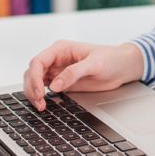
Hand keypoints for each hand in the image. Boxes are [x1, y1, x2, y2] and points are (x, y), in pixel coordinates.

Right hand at [22, 40, 144, 110]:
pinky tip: (45, 104)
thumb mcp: (94, 64)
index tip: (40, 91)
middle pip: (32, 72)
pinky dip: (41, 96)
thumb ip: (73, 73)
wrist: (122, 67)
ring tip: (41, 106)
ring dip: (34, 93)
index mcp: (61, 49)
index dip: (35, 77)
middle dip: (32, 88)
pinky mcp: (62, 82)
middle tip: (39, 103)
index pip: (38, 61)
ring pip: (35, 81)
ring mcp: (58, 71)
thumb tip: (54, 85)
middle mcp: (56, 59)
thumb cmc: (111, 59)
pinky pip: (45, 88)